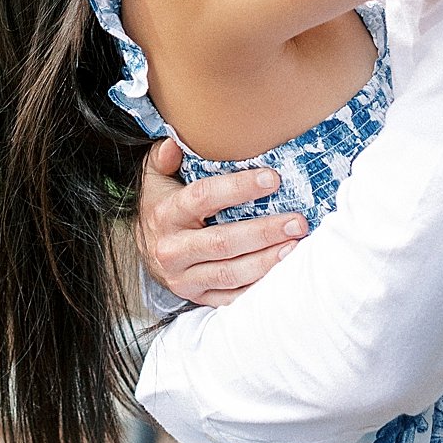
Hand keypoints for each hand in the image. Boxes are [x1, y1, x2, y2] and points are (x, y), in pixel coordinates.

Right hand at [134, 138, 308, 306]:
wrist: (145, 250)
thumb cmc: (161, 208)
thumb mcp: (155, 179)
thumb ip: (163, 159)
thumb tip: (174, 145)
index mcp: (165, 215)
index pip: (202, 198)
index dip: (238, 188)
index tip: (272, 179)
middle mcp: (172, 249)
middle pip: (222, 242)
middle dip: (263, 232)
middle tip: (297, 221)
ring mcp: (184, 278)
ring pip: (229, 273)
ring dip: (266, 261)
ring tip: (295, 245)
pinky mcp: (196, 297)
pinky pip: (231, 297)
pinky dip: (258, 287)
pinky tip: (282, 272)